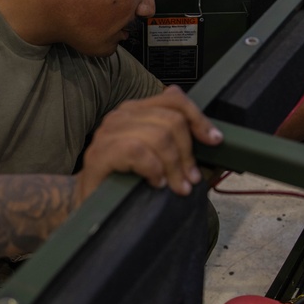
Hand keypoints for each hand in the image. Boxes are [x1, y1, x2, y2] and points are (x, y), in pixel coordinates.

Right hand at [74, 86, 223, 204]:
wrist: (89, 204)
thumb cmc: (125, 180)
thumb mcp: (156, 157)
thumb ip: (177, 142)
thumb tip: (212, 137)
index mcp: (136, 110)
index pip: (174, 99)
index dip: (198, 119)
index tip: (214, 141)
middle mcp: (121, 115)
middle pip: (171, 120)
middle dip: (187, 153)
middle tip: (190, 179)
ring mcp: (108, 133)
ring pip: (158, 136)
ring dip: (173, 166)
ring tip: (176, 187)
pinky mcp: (100, 153)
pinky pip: (137, 151)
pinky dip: (153, 169)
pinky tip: (155, 183)